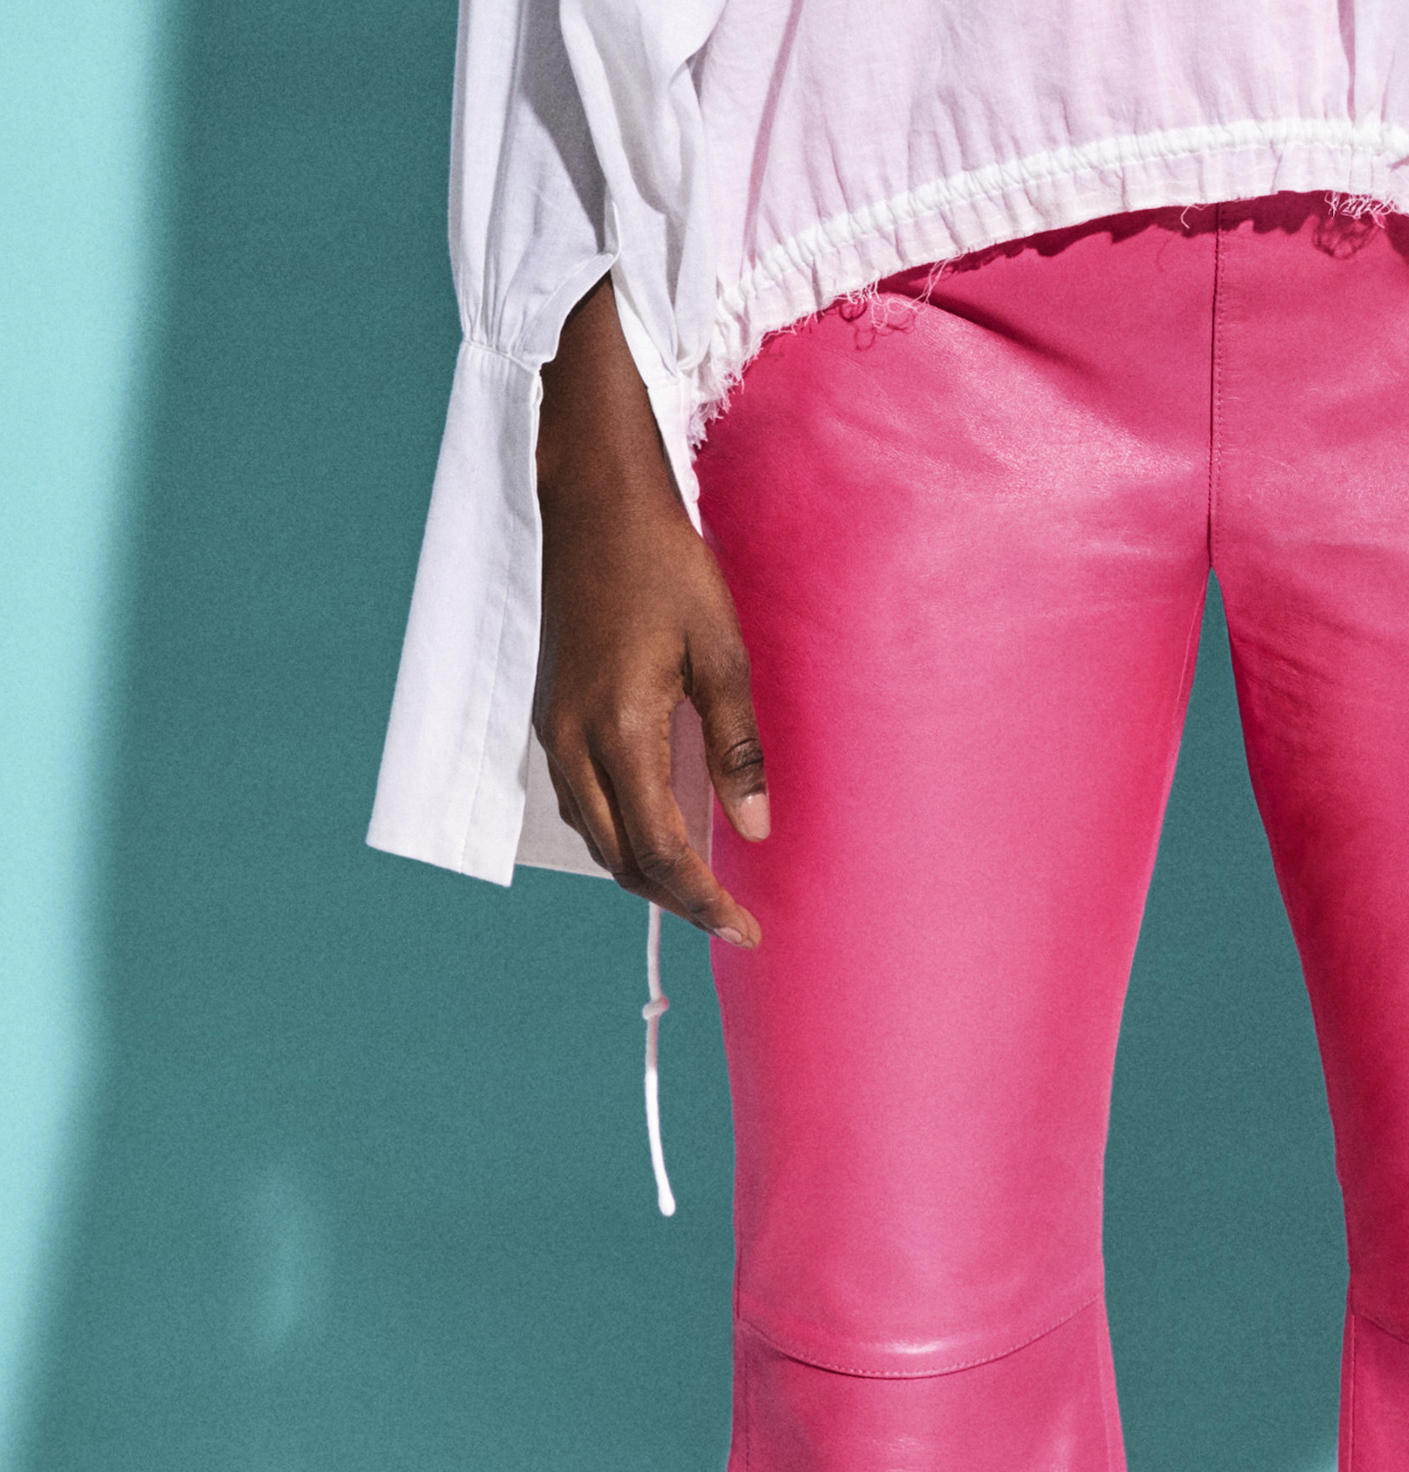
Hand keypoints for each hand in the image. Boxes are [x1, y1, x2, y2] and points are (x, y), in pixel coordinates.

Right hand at [533, 277, 767, 940]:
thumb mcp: (720, 652)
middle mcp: (572, 741)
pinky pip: (579, 800)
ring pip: (594, 835)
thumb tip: (753, 831)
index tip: (746, 930)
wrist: (593, 499)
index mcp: (619, 730)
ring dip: (643, 869)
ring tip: (699, 884)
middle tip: (729, 916)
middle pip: (620, 859)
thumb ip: (737, 748)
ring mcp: (552, 729)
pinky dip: (617, 830)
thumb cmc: (663, 564)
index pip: (662, 852)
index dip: (705, 903)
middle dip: (674, 899)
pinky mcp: (548, 713)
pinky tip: (656, 826)